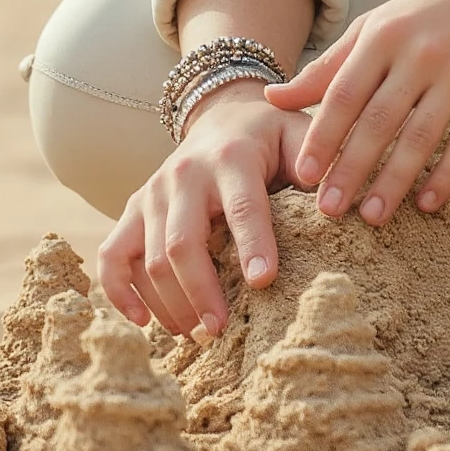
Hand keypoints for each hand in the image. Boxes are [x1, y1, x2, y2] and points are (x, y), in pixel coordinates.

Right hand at [97, 85, 306, 338]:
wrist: (222, 114)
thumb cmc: (272, 137)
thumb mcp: (299, 135)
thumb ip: (320, 163)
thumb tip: (336, 204)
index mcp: (233, 157)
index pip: (241, 206)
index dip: (252, 244)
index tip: (264, 282)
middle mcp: (184, 174)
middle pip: (181, 242)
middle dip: (200, 290)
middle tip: (221, 331)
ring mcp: (153, 193)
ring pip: (148, 258)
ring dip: (170, 303)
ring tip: (199, 336)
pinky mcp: (134, 209)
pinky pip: (112, 255)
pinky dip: (120, 292)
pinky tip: (143, 322)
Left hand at [265, 0, 449, 225]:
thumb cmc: (426, 13)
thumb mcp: (374, 28)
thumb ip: (327, 67)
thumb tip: (273, 97)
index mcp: (382, 36)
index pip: (344, 94)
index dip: (322, 137)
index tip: (302, 176)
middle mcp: (419, 54)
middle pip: (378, 121)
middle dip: (351, 169)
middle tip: (329, 210)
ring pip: (421, 136)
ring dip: (394, 181)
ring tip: (372, 216)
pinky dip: (447, 175)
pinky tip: (427, 203)